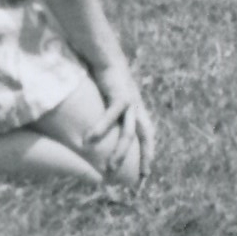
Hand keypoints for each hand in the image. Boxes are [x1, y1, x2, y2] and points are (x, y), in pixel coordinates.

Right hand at [92, 57, 156, 181]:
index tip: (146, 174)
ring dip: (119, 151)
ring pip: (128, 132)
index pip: (147, 136)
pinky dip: (101, 128)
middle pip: (146, 138)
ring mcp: (130, 103)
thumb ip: (108, 118)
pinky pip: (111, 115)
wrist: (107, 56)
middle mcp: (137, 109)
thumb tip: (95, 137)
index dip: (148, 154)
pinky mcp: (120, 95)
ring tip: (109, 168)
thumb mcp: (109, 102)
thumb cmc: (104, 80)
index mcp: (137, 111)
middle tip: (141, 179)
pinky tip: (88, 141)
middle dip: (145, 158)